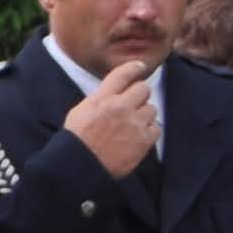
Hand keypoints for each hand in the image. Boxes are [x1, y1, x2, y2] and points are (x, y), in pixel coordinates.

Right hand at [61, 58, 161, 177]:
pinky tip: (137, 138)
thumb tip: (114, 93)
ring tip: (132, 126)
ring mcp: (133, 123)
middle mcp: (119, 107)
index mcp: (101, 99)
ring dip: (144, 116)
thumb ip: (99, 100)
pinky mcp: (144, 139)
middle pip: (143, 89)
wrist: (81, 166)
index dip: (134, 67)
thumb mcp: (80, 112)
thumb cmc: (76, 141)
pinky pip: (156, 128)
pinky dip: (149, 132)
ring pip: (152, 108)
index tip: (140, 66)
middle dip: (140, 96)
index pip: (122, 74)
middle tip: (133, 106)